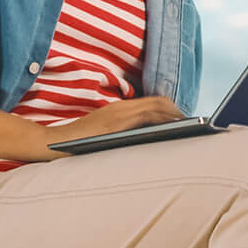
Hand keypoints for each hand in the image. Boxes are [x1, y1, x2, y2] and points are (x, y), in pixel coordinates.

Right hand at [43, 96, 185, 152]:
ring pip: (156, 109)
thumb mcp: (106, 133)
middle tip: (193, 125)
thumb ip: (125, 131)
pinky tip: (171, 132)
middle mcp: (122, 109)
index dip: (173, 109)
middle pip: (160, 103)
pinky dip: (161, 122)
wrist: (53, 144)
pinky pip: (144, 119)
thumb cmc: (79, 143)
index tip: (186, 120)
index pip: (155, 103)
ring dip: (175, 117)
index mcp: (120, 109)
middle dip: (179, 112)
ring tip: (189, 128)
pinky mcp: (114, 126)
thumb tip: (149, 138)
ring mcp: (118, 116)